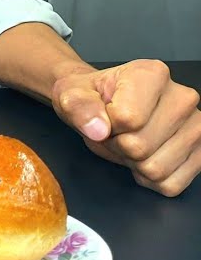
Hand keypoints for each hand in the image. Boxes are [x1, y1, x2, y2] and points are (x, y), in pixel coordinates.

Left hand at [52, 59, 200, 196]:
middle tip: (115, 133)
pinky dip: (150, 179)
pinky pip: (171, 185)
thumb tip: (98, 128)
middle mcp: (183, 97)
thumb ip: (79, 107)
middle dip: (118, 147)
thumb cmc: (92, 99)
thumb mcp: (71, 96)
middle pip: (141, 147)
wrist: (104, 106)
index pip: (128, 119)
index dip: (106, 126)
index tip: (104, 117)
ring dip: (134, 164)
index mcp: (152, 74)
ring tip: (129, 142)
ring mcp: (197, 126)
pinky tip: (145, 157)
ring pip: (157, 169)